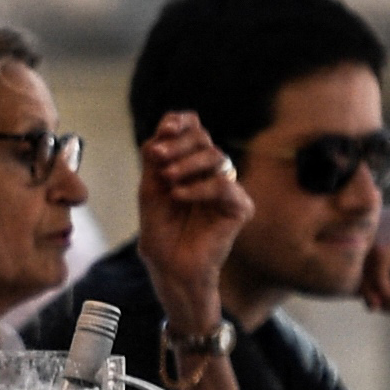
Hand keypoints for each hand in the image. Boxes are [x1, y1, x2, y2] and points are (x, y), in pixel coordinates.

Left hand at [132, 112, 249, 331]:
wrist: (169, 266)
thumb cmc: (160, 230)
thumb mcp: (150, 187)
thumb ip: (156, 157)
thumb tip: (165, 125)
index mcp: (190, 163)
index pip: (193, 128)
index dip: (181, 122)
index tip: (165, 129)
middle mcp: (211, 171)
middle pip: (203, 138)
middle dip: (178, 144)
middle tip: (157, 157)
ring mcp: (227, 188)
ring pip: (216, 156)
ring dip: (187, 164)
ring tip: (167, 179)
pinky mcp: (240, 207)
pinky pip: (224, 185)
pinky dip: (199, 187)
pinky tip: (178, 196)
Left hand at [350, 202, 389, 345]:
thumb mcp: (361, 276)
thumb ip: (344, 259)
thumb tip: (311, 245)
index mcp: (380, 218)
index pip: (345, 229)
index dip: (346, 261)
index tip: (358, 290)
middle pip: (354, 235)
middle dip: (356, 272)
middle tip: (369, 299)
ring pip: (366, 243)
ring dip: (366, 277)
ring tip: (377, 297)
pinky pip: (381, 250)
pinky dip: (378, 276)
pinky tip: (389, 292)